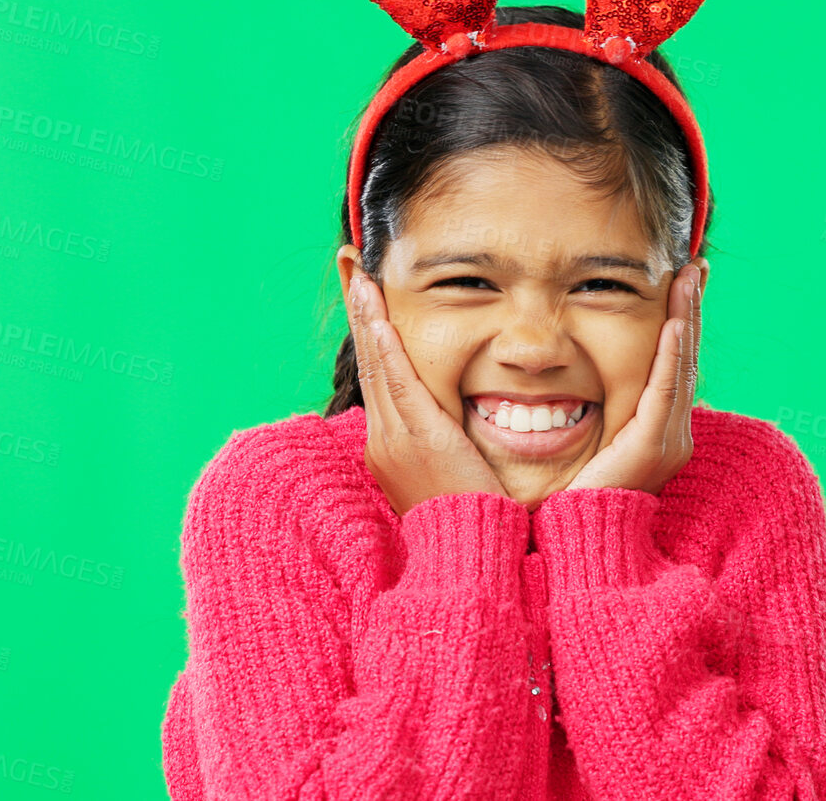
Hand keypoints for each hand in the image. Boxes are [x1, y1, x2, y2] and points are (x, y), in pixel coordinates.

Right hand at [346, 272, 506, 516]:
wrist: (472, 560)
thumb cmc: (475, 521)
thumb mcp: (455, 476)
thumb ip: (452, 443)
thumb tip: (461, 420)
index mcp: (392, 448)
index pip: (379, 376)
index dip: (370, 333)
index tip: (364, 294)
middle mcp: (383, 441)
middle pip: (368, 362)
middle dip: (359, 310)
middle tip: (351, 265)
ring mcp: (394, 440)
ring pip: (376, 365)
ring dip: (365, 314)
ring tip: (358, 272)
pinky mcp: (417, 439)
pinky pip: (395, 382)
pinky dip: (383, 344)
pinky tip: (377, 313)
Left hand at [565, 261, 704, 495]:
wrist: (577, 543)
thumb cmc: (572, 498)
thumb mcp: (587, 441)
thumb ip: (591, 410)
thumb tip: (567, 381)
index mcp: (658, 432)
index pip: (674, 366)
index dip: (680, 324)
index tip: (680, 285)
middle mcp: (672, 435)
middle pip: (686, 359)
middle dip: (690, 310)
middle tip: (694, 268)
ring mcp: (668, 442)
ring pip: (682, 367)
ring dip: (686, 319)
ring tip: (689, 278)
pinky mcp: (653, 447)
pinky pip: (665, 391)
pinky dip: (672, 355)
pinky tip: (674, 323)